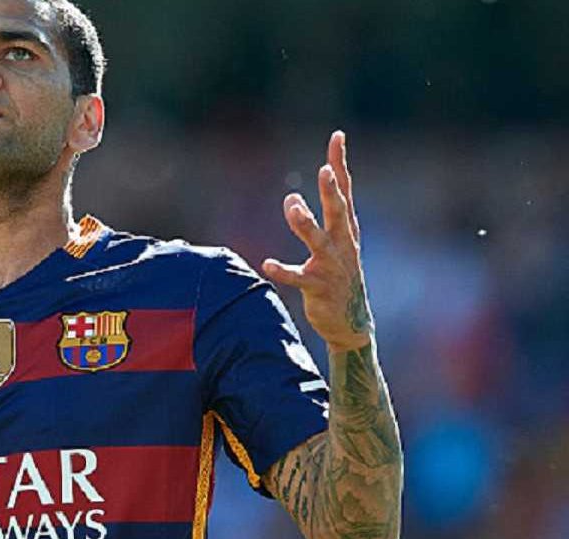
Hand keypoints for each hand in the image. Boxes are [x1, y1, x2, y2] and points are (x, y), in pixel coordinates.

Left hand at [262, 131, 373, 353]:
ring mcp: (332, 266)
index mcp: (346, 230)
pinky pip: (298, 278)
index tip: (337, 136)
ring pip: (318, 241)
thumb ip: (313, 220)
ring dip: (304, 223)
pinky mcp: (318, 288)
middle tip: (324, 170)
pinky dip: (283, 271)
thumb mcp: (333, 245)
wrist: (351, 322)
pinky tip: (267, 264)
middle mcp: (342, 244)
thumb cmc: (338, 277)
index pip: (345, 190)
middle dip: (331, 191)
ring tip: (291, 204)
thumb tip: (291, 199)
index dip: (339, 163)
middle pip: (337, 211)